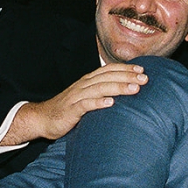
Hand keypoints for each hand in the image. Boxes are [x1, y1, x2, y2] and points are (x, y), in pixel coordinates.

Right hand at [1, 64, 146, 146]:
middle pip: (107, 77)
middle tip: (145, 79)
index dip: (125, 69)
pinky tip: (110, 103)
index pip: (108, 70)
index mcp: (87, 81)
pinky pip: (85, 105)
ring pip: (100, 88)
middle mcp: (83, 85)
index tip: (142, 70)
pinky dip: (98, 102)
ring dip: (118, 87)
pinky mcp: (71, 110)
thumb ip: (101, 93)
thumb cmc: (68, 110)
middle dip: (127, 77)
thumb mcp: (86, 98)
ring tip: (134, 89)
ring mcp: (76, 97)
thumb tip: (123, 94)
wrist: (42, 118)